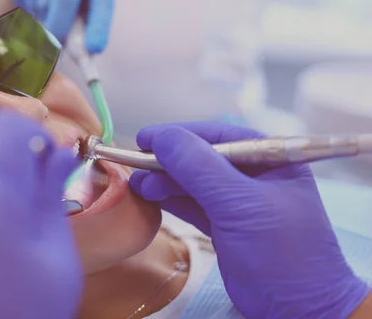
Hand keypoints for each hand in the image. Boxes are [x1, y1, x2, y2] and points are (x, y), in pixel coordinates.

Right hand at [129, 122, 369, 318]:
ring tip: (139, 185)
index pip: (219, 135)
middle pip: (202, 158)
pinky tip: (151, 197)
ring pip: (194, 182)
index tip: (145, 138)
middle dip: (169, 161)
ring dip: (165, 181)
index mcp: (270, 159)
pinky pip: (193, 204)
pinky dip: (172, 200)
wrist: (299, 310)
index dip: (180, 134)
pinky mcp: (226, 226)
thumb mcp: (239, 204)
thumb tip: (162, 137)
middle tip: (137, 166)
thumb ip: (199, 168)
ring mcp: (239, 202)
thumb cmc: (281, 252)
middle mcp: (254, 175)